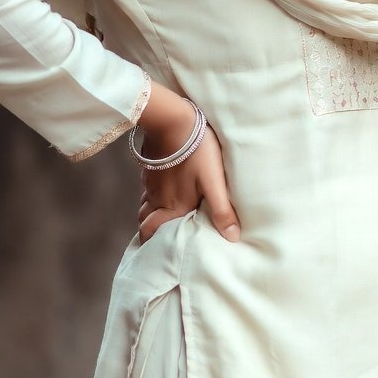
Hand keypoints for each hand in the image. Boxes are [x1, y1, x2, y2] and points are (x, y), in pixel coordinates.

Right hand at [136, 90, 239, 244]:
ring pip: (145, 206)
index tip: (152, 258)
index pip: (152, 234)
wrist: (173, 119)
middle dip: (148, 234)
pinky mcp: (150, 166)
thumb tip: (233, 238)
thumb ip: (221, 210)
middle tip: (155, 242)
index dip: (150, 248)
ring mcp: (152, 182)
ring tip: (160, 220)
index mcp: (173, 207)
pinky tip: (163, 191)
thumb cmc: (198, 151)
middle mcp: (158, 198)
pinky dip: (152, 197)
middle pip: (145, 223)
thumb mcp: (213, 181)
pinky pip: (147, 189)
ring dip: (150, 216)